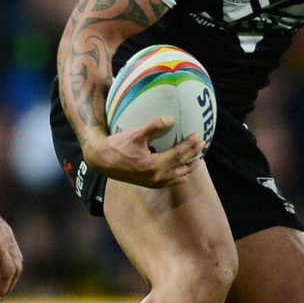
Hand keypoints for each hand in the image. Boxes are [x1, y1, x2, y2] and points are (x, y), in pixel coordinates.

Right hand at [83, 119, 204, 187]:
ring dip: (188, 168)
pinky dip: (177, 178)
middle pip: (180, 165)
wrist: (101, 160)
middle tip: (202, 144)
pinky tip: (182, 175)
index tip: (198, 135)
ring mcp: (152, 182)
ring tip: (197, 160)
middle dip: (193, 154)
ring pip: (176, 177)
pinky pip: (168, 183)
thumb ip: (154, 126)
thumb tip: (171, 119)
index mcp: (154, 165)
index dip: (189, 145)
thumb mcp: (135, 134)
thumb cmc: (117, 145)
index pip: (178, 154)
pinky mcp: (147, 183)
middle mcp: (155, 176)